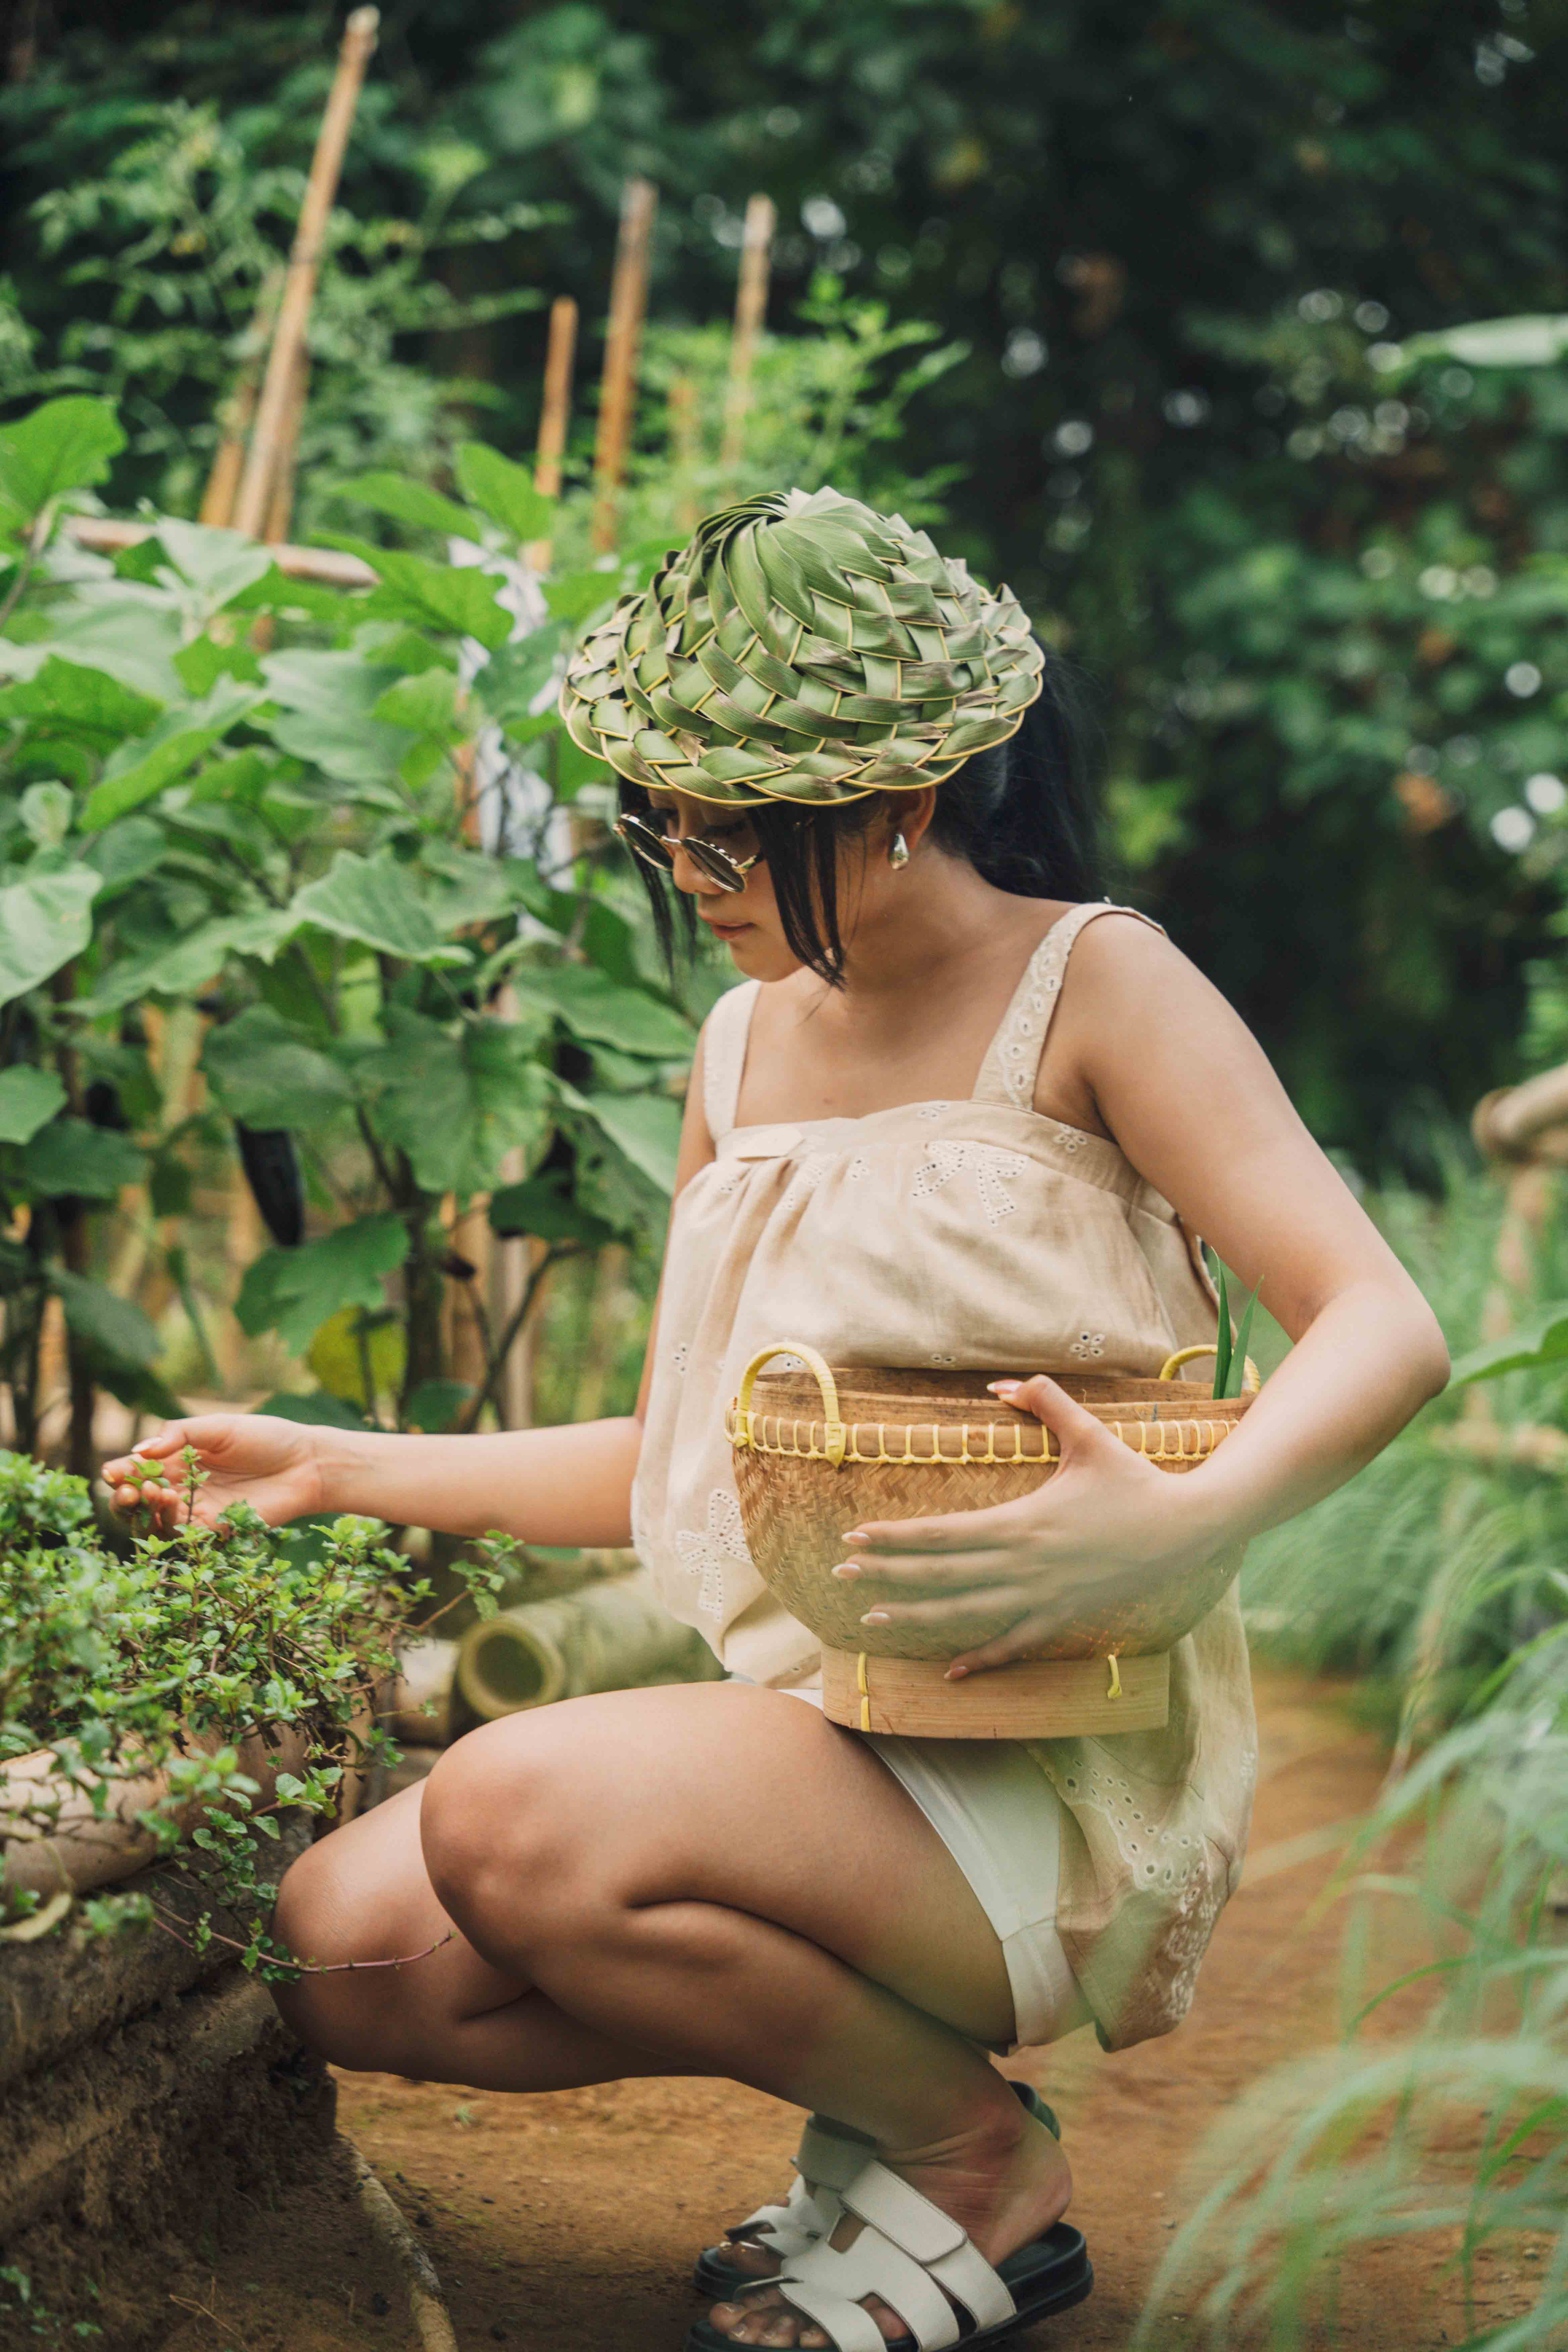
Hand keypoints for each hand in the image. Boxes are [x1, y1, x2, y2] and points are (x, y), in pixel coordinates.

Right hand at [102, 1415, 326, 1533]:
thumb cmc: (265, 1438)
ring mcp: (196, 1511)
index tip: (112, 1472)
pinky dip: (168, 1521)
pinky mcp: (213, 1530)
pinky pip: (180, 1534)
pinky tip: (170, 1501)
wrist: (305, 1463)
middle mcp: (181, 1488)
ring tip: (151, 1490)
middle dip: (124, 1498)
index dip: (120, 1474)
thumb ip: (178, 1435)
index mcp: (177, 1460)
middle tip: (127, 1489)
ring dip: (144, 1510)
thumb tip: (140, 1450)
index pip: (137, 1471)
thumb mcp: (218, 1426)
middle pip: (137, 1503)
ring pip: (153, 1522)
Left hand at [834, 1375, 1232, 1678]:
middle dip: (887, 1575)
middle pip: (940, 1575)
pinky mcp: (1063, 1618)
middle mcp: (1025, 1566)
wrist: (1187, 1531)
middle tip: (841, 1575)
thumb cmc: (1136, 1479)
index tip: (854, 1538)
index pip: (941, 1533)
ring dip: (917, 1617)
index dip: (894, 1538)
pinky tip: (948, 1672)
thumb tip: (1000, 1382)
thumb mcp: (1089, 1434)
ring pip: (966, 1614)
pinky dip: (979, 1659)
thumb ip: (1045, 1401)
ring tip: (873, 1618)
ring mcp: (1043, 1597)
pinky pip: (1013, 1644)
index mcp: (1022, 1522)